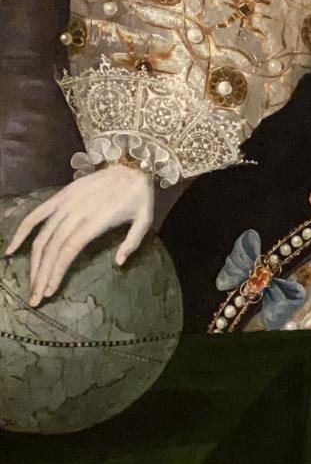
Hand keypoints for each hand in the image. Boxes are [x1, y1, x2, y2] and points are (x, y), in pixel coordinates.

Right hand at [4, 164, 154, 305]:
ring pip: (42, 237)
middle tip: (35, 298)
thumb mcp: (145, 220)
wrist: (132, 165)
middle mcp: (76, 213)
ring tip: (31, 284)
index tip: (50, 291)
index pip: (68, 250)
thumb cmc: (139, 197)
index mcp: (96, 220)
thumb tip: (118, 263)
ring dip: (34, 262)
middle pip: (52, 248)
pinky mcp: (60, 196)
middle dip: (42, 275)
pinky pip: (36, 214)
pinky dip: (22, 231)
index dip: (56, 271)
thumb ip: (132, 242)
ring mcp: (65, 204)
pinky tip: (12, 250)